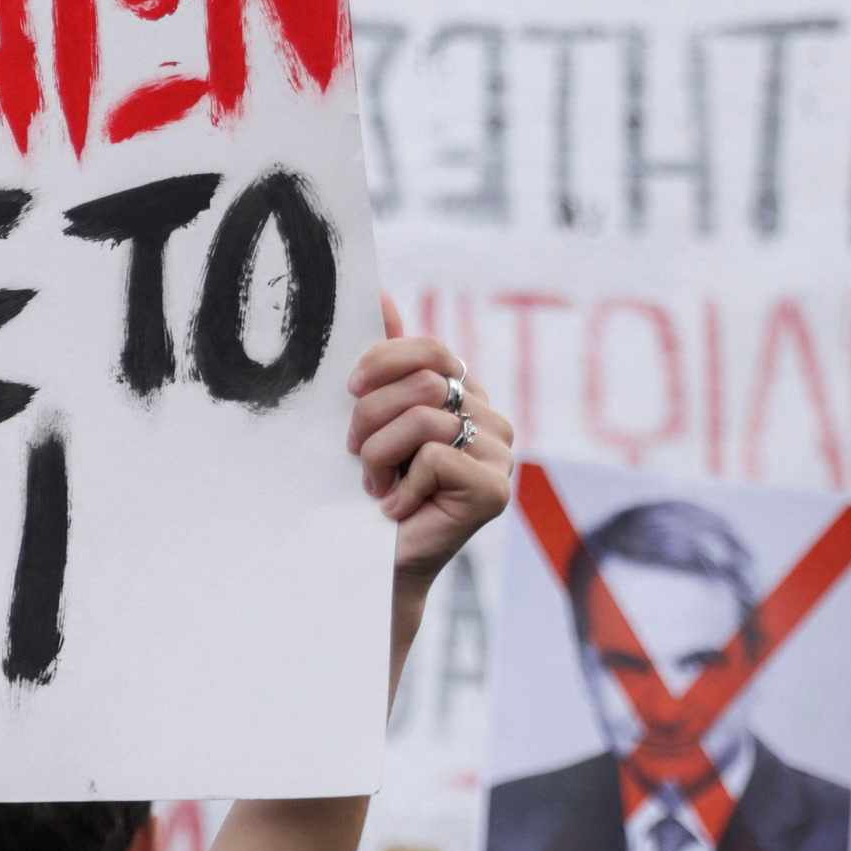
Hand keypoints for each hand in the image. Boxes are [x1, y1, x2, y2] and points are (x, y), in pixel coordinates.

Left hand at [348, 294, 512, 587]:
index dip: (384, 361)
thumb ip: (384, 359)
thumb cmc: (369, 483)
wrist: (370, 557)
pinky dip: (401, 486)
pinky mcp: (495, 490)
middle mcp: (492, 420)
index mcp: (466, 395)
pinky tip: (398, 506)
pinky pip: (434, 458)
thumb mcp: (372, 413)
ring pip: (424, 420)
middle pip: (424, 384)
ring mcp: (500, 455)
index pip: (433, 351)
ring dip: (380, 455)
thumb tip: (380, 293)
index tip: (350, 389)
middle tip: (357, 453)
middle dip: (370, 416)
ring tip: (376, 484)